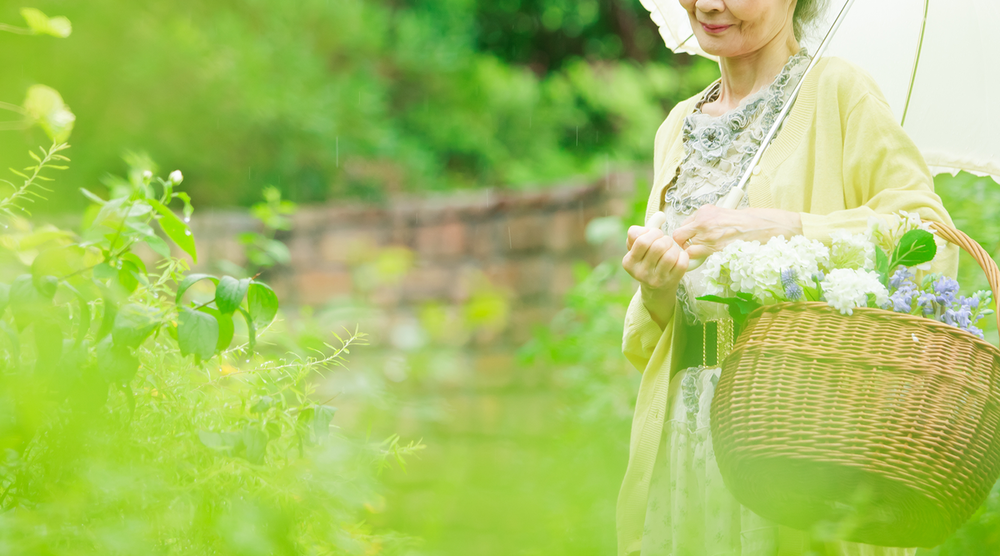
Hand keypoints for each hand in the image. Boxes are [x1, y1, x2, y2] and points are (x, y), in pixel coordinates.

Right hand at [624, 220, 689, 328]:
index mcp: (628, 262)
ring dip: (674, 248)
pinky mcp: (670, 283)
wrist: (656, 288)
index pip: (642, 241)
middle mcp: (640, 273)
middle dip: (665, 239)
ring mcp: (656, 280)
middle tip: (665, 241)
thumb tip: (660, 215)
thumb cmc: (647, 259)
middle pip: (658, 247)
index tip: (655, 234)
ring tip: (671, 248)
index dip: (652, 233)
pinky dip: (683, 256)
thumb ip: (645, 228)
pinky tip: (679, 256)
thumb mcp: (639, 246)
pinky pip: (681, 263)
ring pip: (670, 255)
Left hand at [672, 205, 802, 260]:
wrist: (767, 227)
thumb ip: (709, 221)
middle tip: (691, 248)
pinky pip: (696, 257)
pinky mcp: (715, 249)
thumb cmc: (751, 220)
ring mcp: (708, 236)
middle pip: (678, 235)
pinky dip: (698, 260)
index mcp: (706, 211)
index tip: (691, 238)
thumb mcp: (726, 213)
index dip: (686, 233)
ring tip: (701, 254)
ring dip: (691, 252)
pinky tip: (706, 259)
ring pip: (686, 248)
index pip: (684, 224)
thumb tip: (699, 230)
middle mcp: (703, 221)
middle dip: (682, 243)